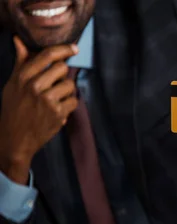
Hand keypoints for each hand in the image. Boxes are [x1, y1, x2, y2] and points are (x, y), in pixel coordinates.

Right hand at [0, 37, 78, 183]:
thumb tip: (19, 40)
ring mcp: (47, 100)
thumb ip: (20, 63)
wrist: (15, 139)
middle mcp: (35, 86)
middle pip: (62, 68)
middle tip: (55, 84)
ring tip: (55, 99)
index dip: (64, 49)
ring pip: (69, 84)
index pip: (47, 55)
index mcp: (22, 77)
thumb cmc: (13, 109)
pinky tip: (59, 110)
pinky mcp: (58, 113)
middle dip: (62, 74)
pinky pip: (74, 100)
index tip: (74, 48)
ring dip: (66, 91)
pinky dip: (69, 105)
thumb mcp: (12, 84)